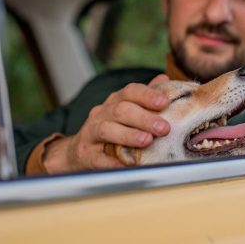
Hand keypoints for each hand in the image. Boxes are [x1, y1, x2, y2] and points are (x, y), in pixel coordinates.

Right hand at [42, 74, 170, 172]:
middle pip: (121, 110)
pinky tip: (126, 166)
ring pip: (107, 130)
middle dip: (144, 118)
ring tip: (147, 141)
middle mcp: (102, 113)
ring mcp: (91, 133)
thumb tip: (165, 78)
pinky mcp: (85, 154)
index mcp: (115, 101)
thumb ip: (145, 96)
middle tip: (164, 128)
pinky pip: (98, 158)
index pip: (130, 91)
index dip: (147, 95)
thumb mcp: (127, 109)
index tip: (164, 102)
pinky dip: (112, 162)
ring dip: (128, 135)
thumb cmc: (112, 128)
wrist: (80, 151)